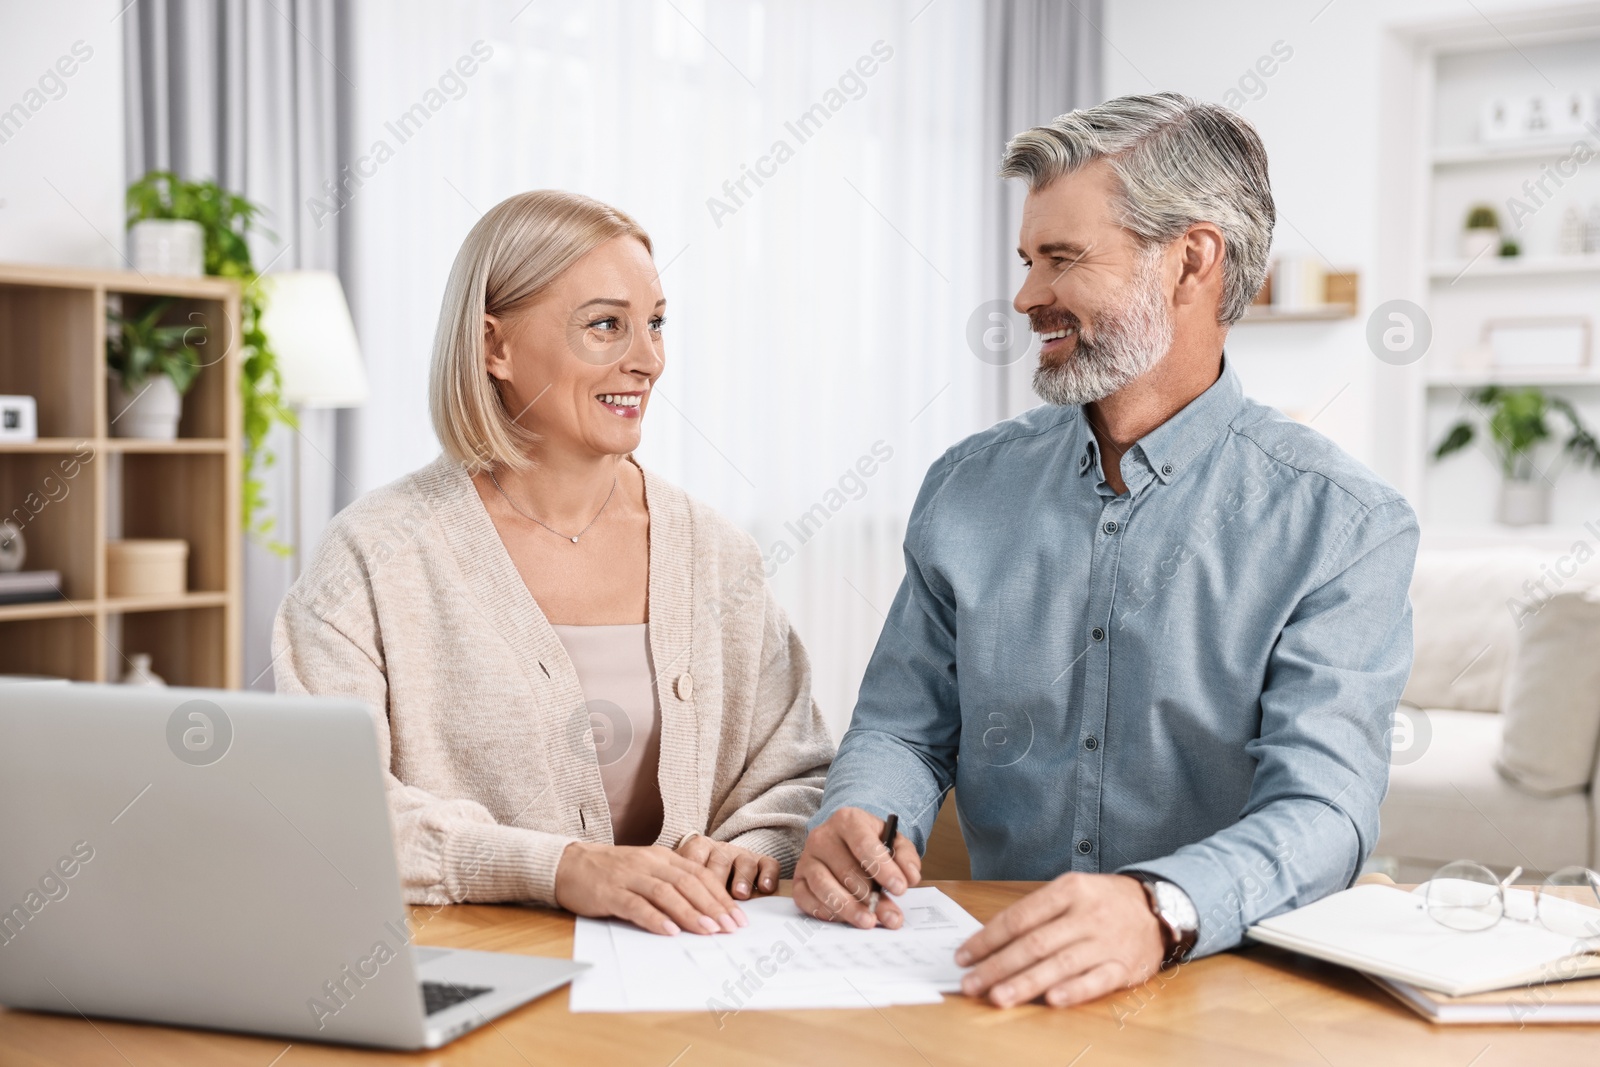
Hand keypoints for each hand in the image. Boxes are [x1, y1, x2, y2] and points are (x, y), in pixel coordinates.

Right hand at [554, 842, 747, 935]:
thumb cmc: (611, 872)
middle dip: (713, 906)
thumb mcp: (646, 870)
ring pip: (666, 893)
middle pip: (688, 883)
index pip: (699, 874)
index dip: (721, 895)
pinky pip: (636, 905)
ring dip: (690, 912)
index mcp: (661, 857)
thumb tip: (704, 909)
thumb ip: (671, 883)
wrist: (569, 864)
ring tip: (708, 930)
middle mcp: (649, 863)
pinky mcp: (610, 892)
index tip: (738, 917)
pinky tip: (669, 931)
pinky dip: (655, 919)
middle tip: (731, 927)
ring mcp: (629, 877)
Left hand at [674, 835, 779, 899]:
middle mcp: (720, 849)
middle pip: (720, 862)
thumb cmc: (692, 879)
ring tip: (740, 894)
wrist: (713, 861)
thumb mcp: (680, 879)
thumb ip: (675, 891)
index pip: (695, 862)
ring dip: (742, 878)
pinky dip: (768, 874)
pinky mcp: (761, 860)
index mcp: (697, 849)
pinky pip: (768, 863)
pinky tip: (764, 888)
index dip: (693, 882)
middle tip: (717, 901)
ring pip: (744, 861)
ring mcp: (741, 854)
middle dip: (720, 882)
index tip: (690, 900)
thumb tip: (668, 915)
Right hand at [793, 807, 920, 929]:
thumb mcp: (893, 841)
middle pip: (847, 871)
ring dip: (849, 908)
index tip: (900, 888)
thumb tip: (910, 876)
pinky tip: (844, 919)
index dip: (883, 868)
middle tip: (892, 916)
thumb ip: (905, 856)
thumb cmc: (871, 843)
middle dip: (872, 898)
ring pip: (825, 886)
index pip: (864, 844)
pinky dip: (825, 911)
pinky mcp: (799, 879)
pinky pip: (806, 899)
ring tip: (869, 922)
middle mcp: (822, 836)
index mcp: (847, 820)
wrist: (843, 839)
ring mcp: (808, 858)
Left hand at [955, 873, 1163, 1007]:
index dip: (988, 939)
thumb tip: (992, 941)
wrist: (1158, 908)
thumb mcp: (1071, 891)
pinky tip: (1051, 1001)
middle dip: (997, 966)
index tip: (964, 957)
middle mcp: (1086, 915)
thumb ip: (1037, 913)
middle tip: (971, 984)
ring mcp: (1107, 941)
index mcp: (1068, 890)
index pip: (1019, 917)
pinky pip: (1097, 980)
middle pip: (1034, 943)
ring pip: (1060, 964)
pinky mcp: (1125, 966)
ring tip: (997, 997)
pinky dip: (1074, 991)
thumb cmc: (1103, 901)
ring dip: (1026, 983)